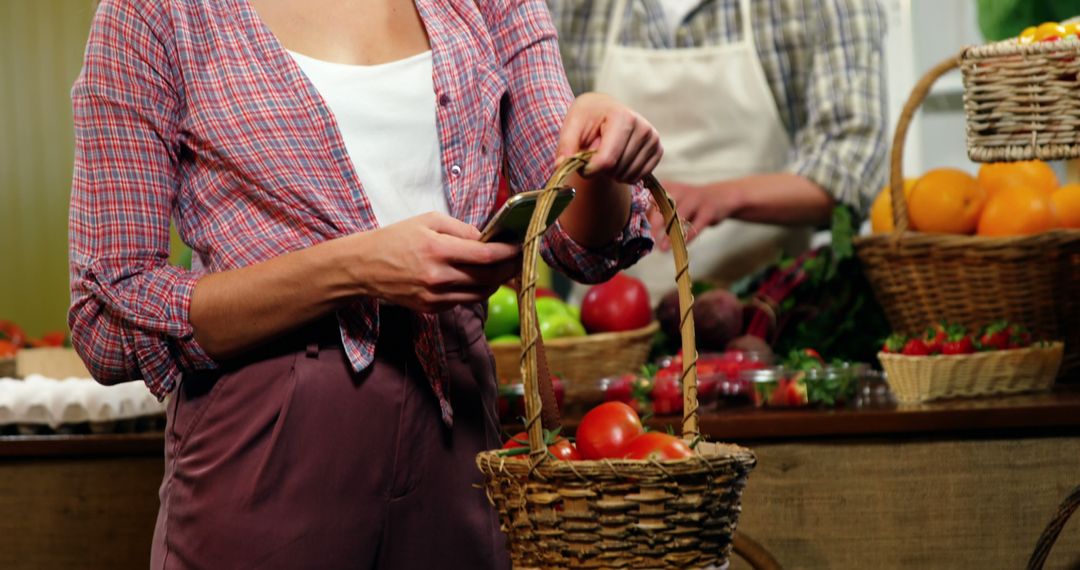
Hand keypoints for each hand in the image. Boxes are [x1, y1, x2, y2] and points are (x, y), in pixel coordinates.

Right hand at [350, 212, 520, 312]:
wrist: (364, 267)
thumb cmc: (396, 238)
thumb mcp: (428, 221)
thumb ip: (461, 229)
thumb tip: (488, 239)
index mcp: (437, 249)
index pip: (485, 255)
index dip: (508, 252)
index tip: (521, 246)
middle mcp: (438, 276)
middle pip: (488, 277)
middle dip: (509, 268)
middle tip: (520, 258)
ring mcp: (435, 296)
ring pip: (481, 293)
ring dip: (497, 282)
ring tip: (504, 269)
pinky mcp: (432, 309)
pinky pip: (464, 301)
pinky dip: (477, 290)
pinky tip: (480, 278)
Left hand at [556, 93, 661, 182]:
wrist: (605, 109)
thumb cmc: (587, 117)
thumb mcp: (571, 126)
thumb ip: (566, 146)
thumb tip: (560, 166)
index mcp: (622, 117)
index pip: (607, 160)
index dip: (590, 170)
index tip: (581, 166)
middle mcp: (642, 127)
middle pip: (617, 169)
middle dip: (601, 170)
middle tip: (595, 154)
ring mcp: (652, 138)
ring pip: (629, 175)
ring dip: (613, 173)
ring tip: (607, 155)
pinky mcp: (657, 149)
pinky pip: (640, 176)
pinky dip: (626, 175)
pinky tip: (619, 160)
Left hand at [648, 181, 742, 250]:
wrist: (720, 197)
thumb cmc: (690, 203)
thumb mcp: (673, 203)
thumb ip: (657, 213)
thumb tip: (641, 229)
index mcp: (667, 188)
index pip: (650, 201)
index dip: (644, 217)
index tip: (640, 232)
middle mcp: (680, 191)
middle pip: (663, 207)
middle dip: (655, 225)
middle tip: (650, 240)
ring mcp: (695, 199)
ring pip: (679, 216)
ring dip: (670, 234)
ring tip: (663, 248)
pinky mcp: (708, 210)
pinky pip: (696, 225)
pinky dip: (688, 237)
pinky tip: (681, 246)